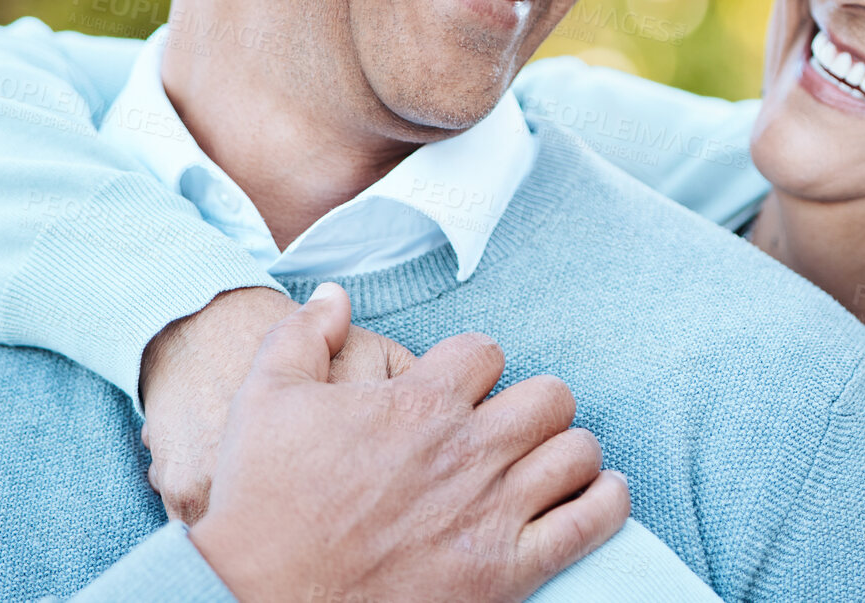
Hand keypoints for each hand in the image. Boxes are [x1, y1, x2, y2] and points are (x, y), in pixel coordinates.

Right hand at [189, 283, 629, 602]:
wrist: (260, 600)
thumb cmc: (261, 504)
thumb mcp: (264, 399)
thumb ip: (302, 334)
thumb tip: (335, 293)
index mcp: (419, 403)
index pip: (487, 351)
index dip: (475, 366)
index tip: (459, 389)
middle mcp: (467, 450)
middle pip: (549, 397)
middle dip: (532, 404)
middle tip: (508, 425)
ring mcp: (492, 511)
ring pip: (576, 452)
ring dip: (566, 450)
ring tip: (546, 461)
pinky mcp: (507, 572)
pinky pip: (589, 523)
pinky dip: (604, 503)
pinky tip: (595, 495)